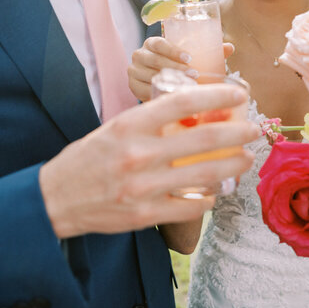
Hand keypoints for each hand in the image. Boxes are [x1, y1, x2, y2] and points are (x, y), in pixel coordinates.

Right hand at [39, 83, 259, 238]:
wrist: (55, 198)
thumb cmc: (88, 159)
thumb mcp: (115, 129)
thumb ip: (151, 123)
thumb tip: (194, 114)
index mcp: (129, 125)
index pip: (182, 102)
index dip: (216, 95)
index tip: (237, 93)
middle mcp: (138, 154)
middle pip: (203, 139)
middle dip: (238, 132)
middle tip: (254, 129)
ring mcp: (143, 187)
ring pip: (205, 175)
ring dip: (233, 165)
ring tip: (246, 158)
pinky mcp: (145, 214)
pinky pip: (190, 207)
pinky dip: (208, 198)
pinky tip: (215, 192)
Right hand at [128, 37, 234, 101]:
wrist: (153, 80)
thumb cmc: (176, 66)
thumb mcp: (188, 57)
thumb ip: (207, 51)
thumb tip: (229, 47)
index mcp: (152, 43)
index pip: (159, 43)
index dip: (173, 50)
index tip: (190, 58)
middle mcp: (139, 55)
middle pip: (155, 60)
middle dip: (175, 68)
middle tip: (194, 75)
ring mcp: (133, 71)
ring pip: (149, 76)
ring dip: (168, 82)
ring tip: (187, 87)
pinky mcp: (132, 87)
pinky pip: (142, 92)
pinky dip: (157, 94)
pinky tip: (170, 99)